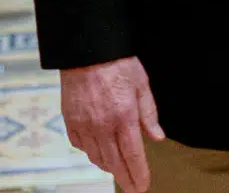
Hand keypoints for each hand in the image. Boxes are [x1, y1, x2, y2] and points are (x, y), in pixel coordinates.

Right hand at [59, 58, 164, 191]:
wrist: (87, 50)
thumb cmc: (118, 63)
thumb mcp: (142, 85)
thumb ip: (149, 114)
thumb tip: (158, 138)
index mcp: (124, 116)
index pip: (133, 155)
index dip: (139, 174)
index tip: (143, 186)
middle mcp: (102, 125)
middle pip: (114, 162)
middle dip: (125, 178)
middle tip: (133, 188)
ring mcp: (84, 124)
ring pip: (96, 157)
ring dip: (109, 167)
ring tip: (119, 169)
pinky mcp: (70, 120)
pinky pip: (80, 146)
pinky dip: (91, 152)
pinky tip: (99, 151)